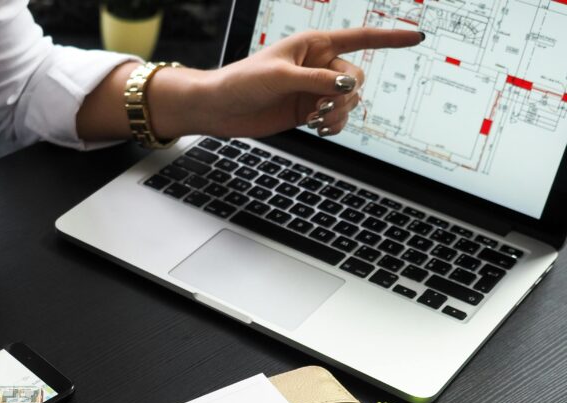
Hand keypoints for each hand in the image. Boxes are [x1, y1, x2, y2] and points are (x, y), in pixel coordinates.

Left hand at [153, 28, 422, 139]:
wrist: (220, 109)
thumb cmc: (242, 82)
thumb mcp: (281, 78)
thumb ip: (317, 81)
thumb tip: (349, 86)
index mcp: (314, 44)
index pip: (361, 37)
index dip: (390, 37)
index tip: (418, 36)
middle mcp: (319, 65)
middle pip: (357, 77)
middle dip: (345, 95)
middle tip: (320, 109)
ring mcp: (315, 90)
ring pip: (349, 101)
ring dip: (339, 113)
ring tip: (315, 121)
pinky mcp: (309, 111)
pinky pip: (337, 118)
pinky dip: (335, 125)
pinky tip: (321, 130)